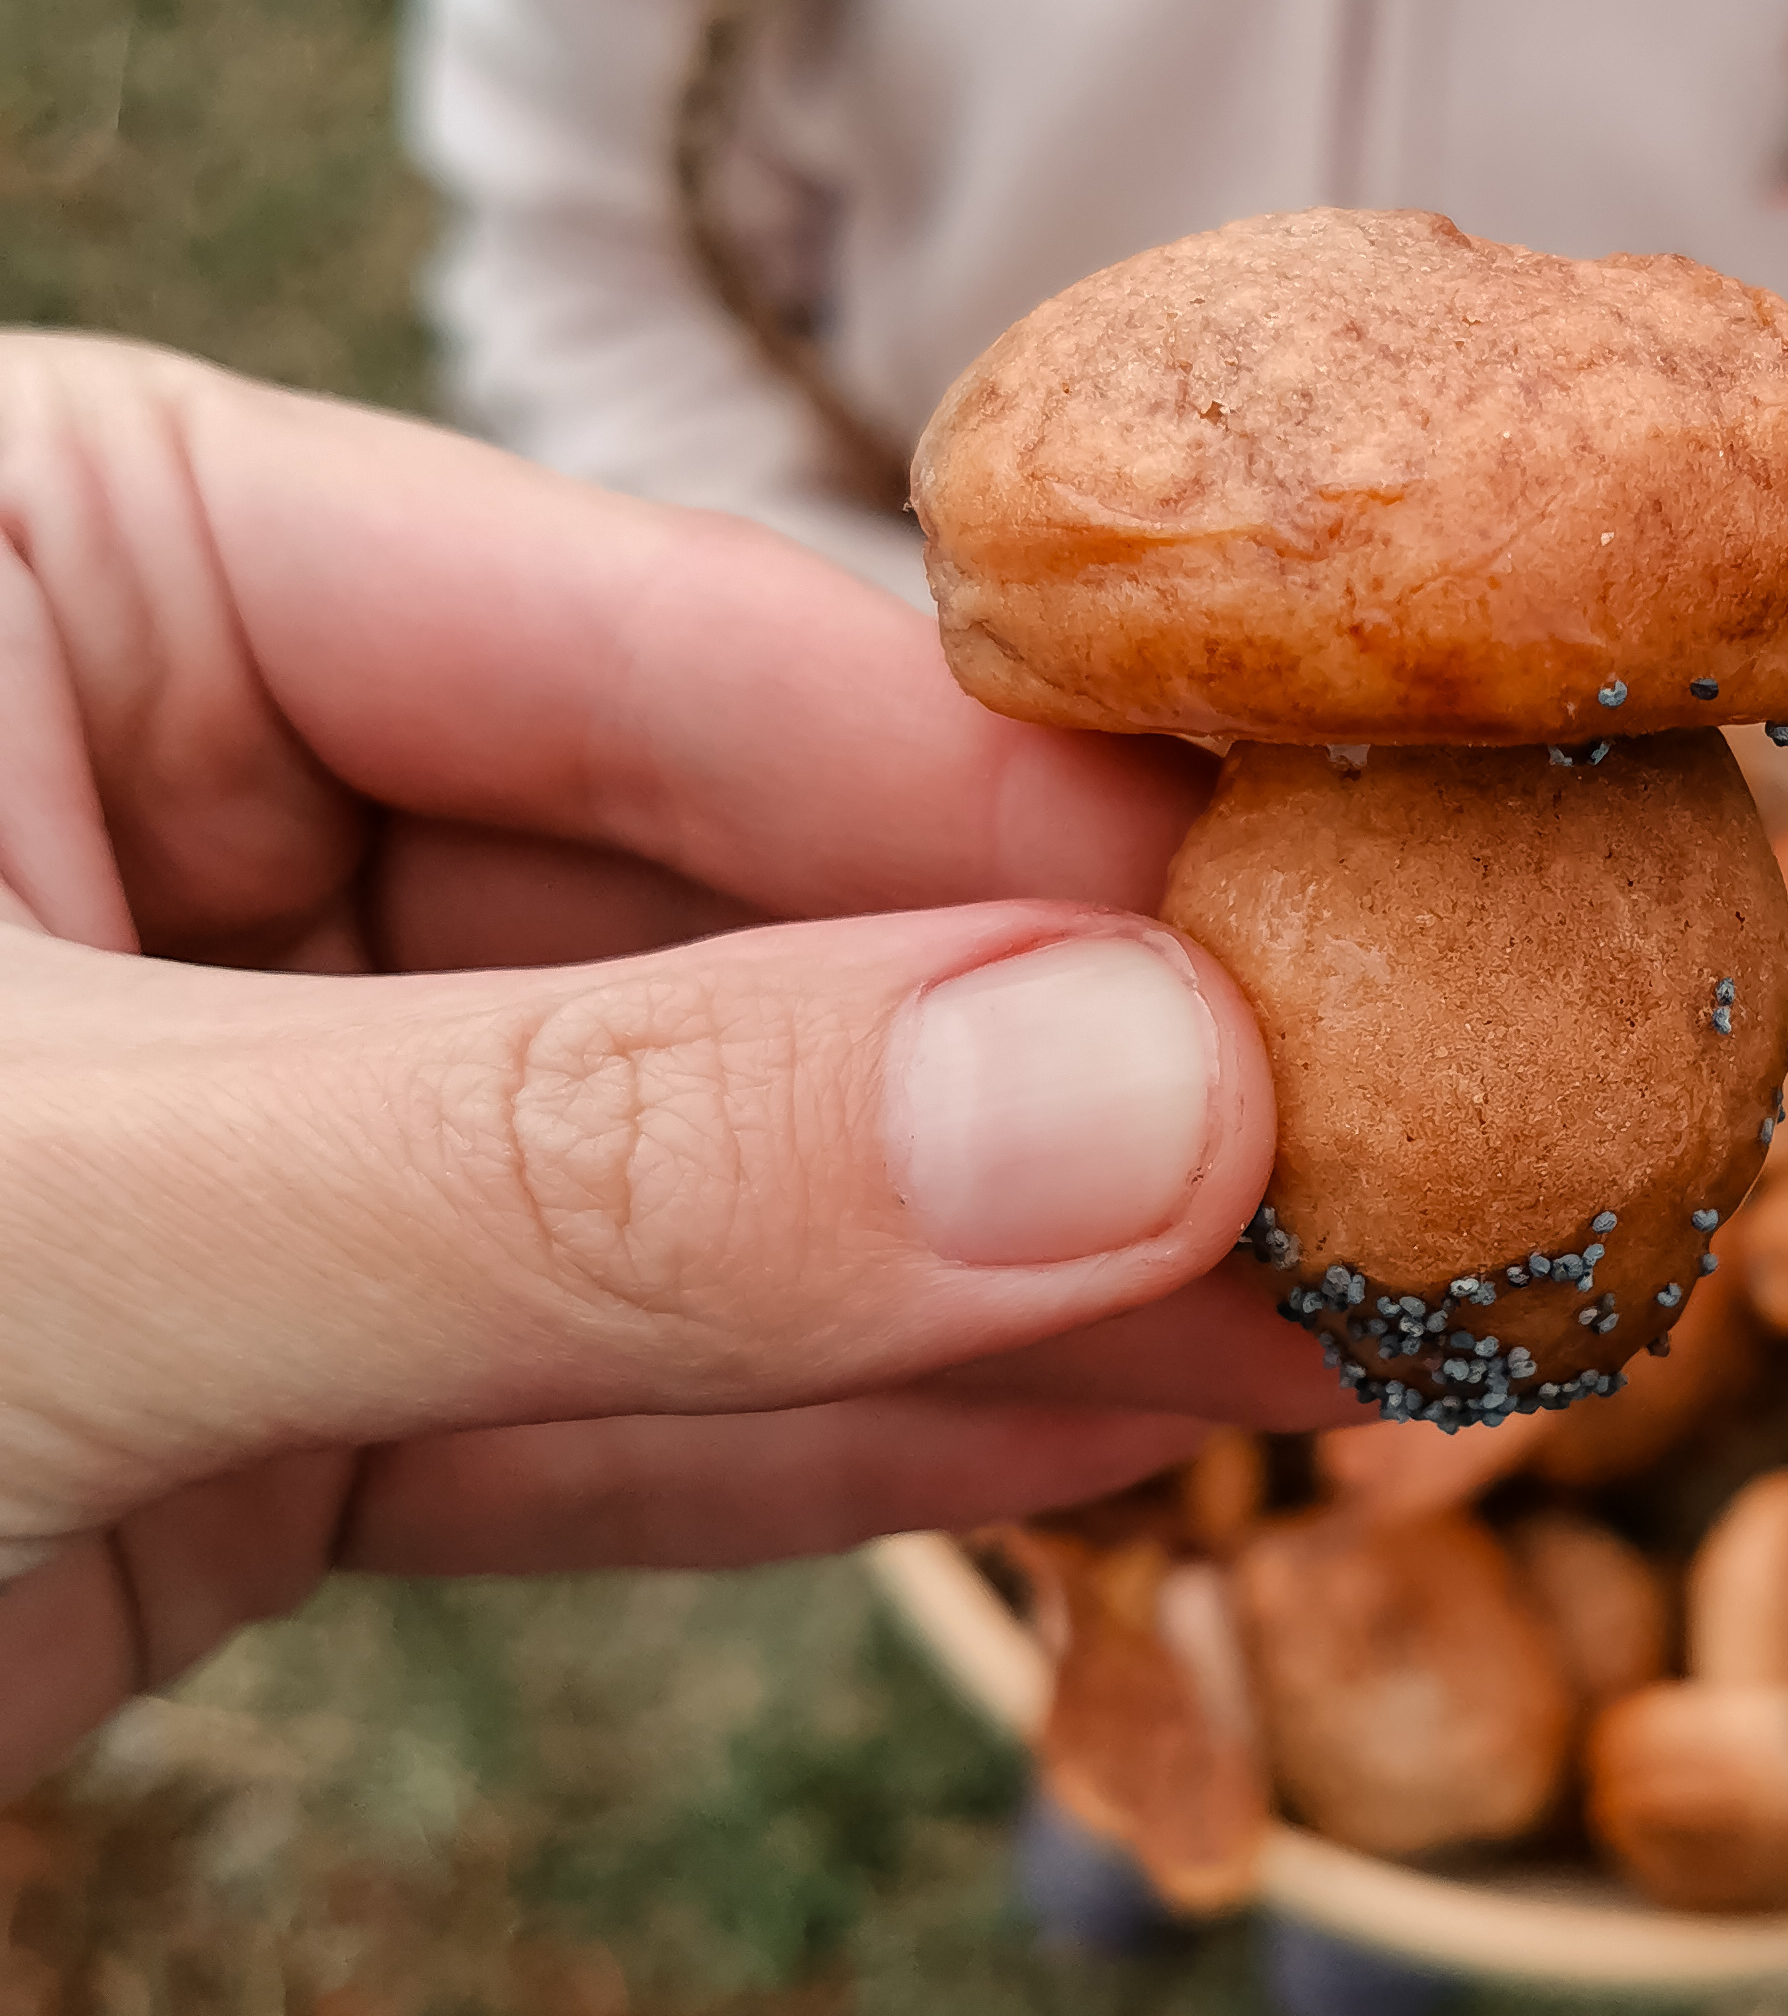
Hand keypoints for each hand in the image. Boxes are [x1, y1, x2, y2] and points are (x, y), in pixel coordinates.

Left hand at [0, 340, 1330, 1794]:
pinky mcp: (235, 1402)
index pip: (648, 639)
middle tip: (1424, 1163)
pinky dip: (828, 1451)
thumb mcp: (65, 1205)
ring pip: (689, 1191)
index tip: (1346, 938)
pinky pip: (580, 1407)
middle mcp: (165, 797)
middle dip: (1059, 1076)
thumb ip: (590, 1155)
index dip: (1021, 811)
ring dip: (1016, 1285)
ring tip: (1359, 1329)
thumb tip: (1148, 1102)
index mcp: (69, 565)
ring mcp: (219, 1114)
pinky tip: (1120, 1440)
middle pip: (720, 913)